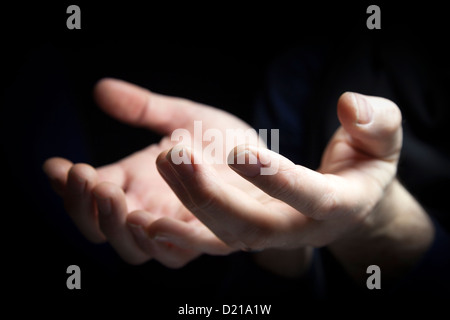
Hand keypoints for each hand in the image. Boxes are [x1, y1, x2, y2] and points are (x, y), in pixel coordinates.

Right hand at [43, 78, 263, 266]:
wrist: (269, 156)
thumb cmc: (222, 141)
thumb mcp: (182, 117)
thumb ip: (145, 109)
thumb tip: (101, 89)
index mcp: (138, 186)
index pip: (91, 198)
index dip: (67, 189)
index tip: (54, 164)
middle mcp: (152, 211)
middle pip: (105, 231)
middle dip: (86, 209)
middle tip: (84, 176)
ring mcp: (179, 227)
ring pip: (135, 249)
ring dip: (116, 225)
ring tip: (112, 192)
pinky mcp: (209, 236)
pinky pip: (178, 252)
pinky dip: (160, 240)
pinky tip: (150, 220)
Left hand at [159, 91, 432, 280]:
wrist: (346, 197)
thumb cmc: (364, 164)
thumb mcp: (381, 139)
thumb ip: (376, 122)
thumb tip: (350, 105)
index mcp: (338, 205)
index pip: (309, 197)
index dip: (276, 180)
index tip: (239, 152)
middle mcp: (298, 230)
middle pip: (251, 227)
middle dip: (210, 195)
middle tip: (175, 154)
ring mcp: (267, 234)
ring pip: (223, 234)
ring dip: (188, 202)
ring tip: (161, 160)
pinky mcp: (245, 231)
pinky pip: (209, 236)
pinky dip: (179, 227)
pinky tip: (144, 207)